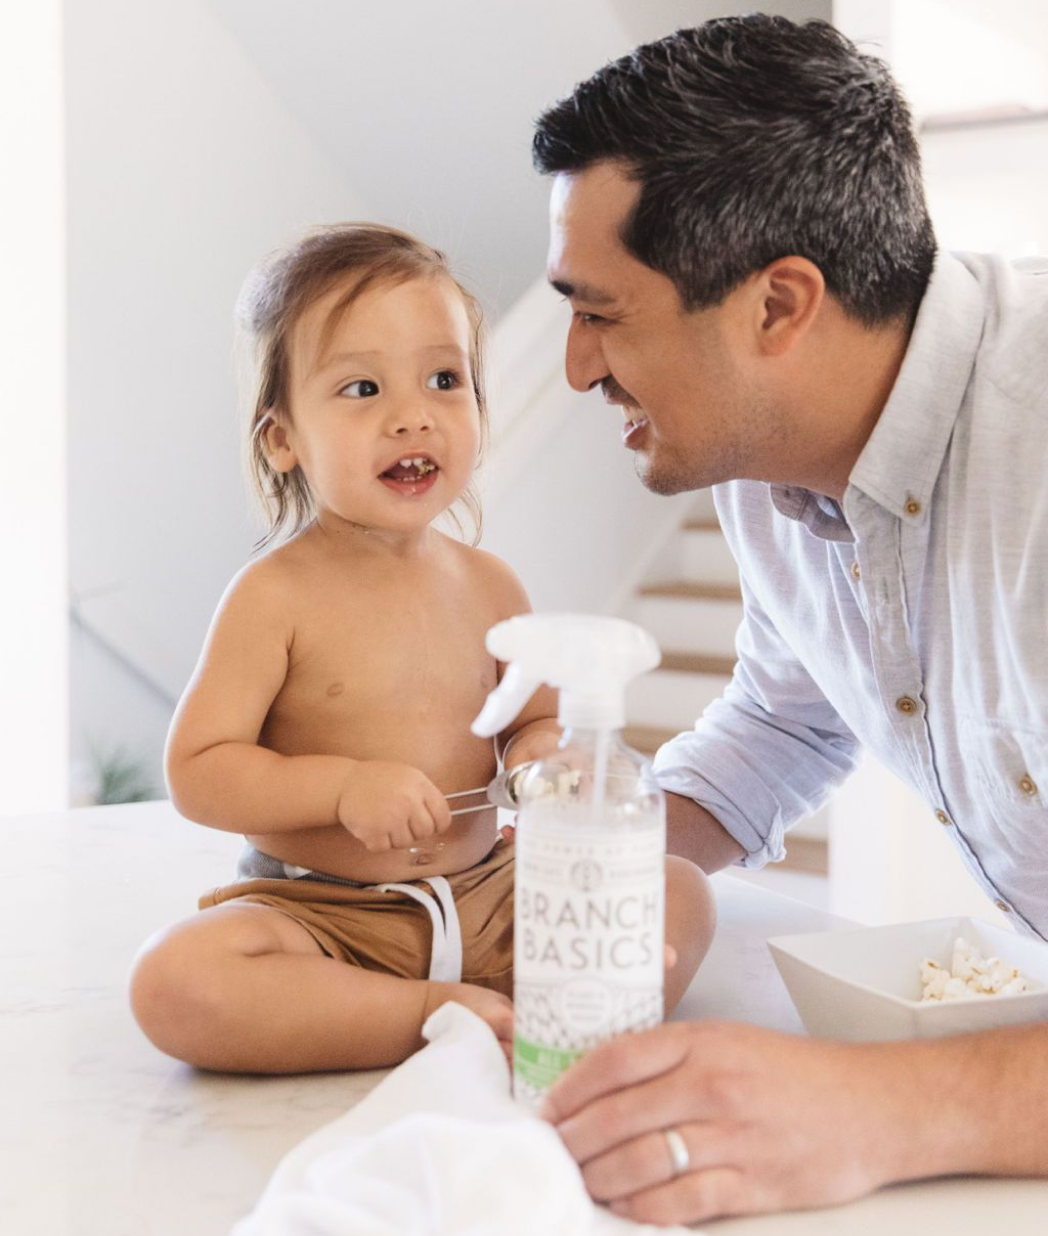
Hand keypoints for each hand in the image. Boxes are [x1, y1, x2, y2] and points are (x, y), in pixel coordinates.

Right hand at [336, 761, 450, 851]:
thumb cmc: (378, 780)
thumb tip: (441, 821)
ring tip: (383, 821)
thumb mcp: (408, 776)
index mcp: (420, 785)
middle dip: (414, 831)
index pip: (443, 817)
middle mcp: (408, 801)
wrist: (344, 782)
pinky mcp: (373, 831)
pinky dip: (377, 843)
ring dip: (394, 837)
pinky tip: (372, 827)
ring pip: (405, 843)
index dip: (437, 825)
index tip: (428, 825)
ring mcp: (391, 817)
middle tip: (399, 822)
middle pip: (425, 832)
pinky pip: (384, 848)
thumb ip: (425, 795)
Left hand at [541, 1020, 908, 1224]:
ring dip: (600, 1177)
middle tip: (552, 1150)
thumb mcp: (728, 1041)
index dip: (571, 1086)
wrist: (872, 1106)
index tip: (548, 1105)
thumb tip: (604, 1083)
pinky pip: (681, 1203)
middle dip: (574, 1138)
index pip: (616, 1059)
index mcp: (702, 1042)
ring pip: (641, 1162)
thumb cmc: (793, 1072)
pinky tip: (625, 1209)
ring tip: (581, 1181)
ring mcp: (733, 1137)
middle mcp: (712, 1085)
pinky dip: (644, 1210)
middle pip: (619, 1115)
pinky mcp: (754, 1185)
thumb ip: (670, 1056)